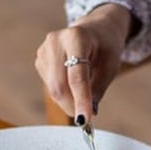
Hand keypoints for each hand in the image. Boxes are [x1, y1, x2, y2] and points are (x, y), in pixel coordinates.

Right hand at [35, 4, 132, 122]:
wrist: (96, 29)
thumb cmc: (106, 46)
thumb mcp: (111, 66)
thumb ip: (98, 89)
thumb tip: (87, 114)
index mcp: (76, 37)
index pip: (76, 76)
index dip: (81, 100)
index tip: (85, 120)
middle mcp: (55, 41)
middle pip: (59, 85)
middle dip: (72, 106)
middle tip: (86, 117)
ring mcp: (44, 50)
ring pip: (52, 89)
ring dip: (68, 102)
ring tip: (84, 97)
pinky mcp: (40, 60)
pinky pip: (49, 86)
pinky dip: (63, 94)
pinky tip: (74, 85)